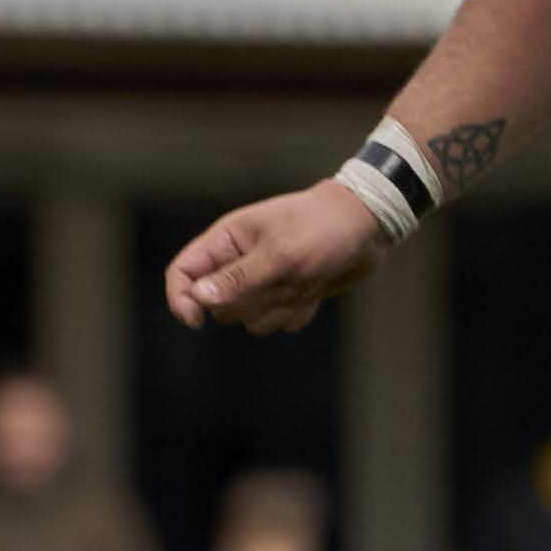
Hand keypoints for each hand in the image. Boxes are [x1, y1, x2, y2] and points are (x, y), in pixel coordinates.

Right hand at [163, 181, 389, 334]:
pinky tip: (313, 288)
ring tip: (303, 283)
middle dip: (249, 304)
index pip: (182, 273)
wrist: (369, 227)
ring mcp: (261, 281)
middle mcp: (238, 262)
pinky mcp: (284, 296)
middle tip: (280, 283)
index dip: (181, 299)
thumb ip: (238, 278)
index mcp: (227, 241)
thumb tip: (199, 298)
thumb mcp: (281, 253)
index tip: (196, 322)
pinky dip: (296, 313)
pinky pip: (277, 323)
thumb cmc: (324, 228)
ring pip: (247, 319)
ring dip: (277, 310)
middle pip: (216, 305)